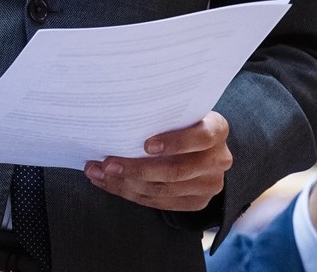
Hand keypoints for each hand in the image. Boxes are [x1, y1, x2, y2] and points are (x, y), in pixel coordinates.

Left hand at [85, 111, 231, 212]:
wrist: (199, 147)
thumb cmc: (179, 122)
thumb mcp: (177, 112)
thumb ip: (161, 115)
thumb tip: (119, 114)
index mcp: (217, 130)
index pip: (201, 137)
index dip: (175, 143)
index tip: (146, 146)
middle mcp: (219, 159)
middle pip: (176, 170)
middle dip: (137, 169)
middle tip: (107, 164)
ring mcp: (210, 184)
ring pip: (164, 190)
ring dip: (125, 184)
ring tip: (98, 173)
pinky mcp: (197, 202)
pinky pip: (160, 203)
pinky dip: (130, 193)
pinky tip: (108, 183)